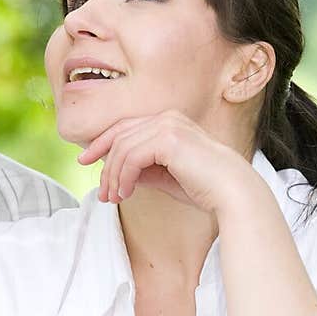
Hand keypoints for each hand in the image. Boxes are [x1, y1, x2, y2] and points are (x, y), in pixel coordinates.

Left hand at [78, 111, 249, 211]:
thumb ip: (142, 169)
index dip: (101, 143)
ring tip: (113, 197)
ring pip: (122, 148)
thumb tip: (117, 173)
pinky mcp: (167, 139)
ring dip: (112, 176)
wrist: (231, 191)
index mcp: (168, 121)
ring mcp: (167, 125)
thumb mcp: (164, 176)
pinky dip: (123, 176)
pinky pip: (131, 157)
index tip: (85, 161)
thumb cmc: (204, 186)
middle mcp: (166, 118)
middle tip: (100, 191)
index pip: (124, 128)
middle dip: (103, 163)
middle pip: (119, 136)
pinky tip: (125, 193)